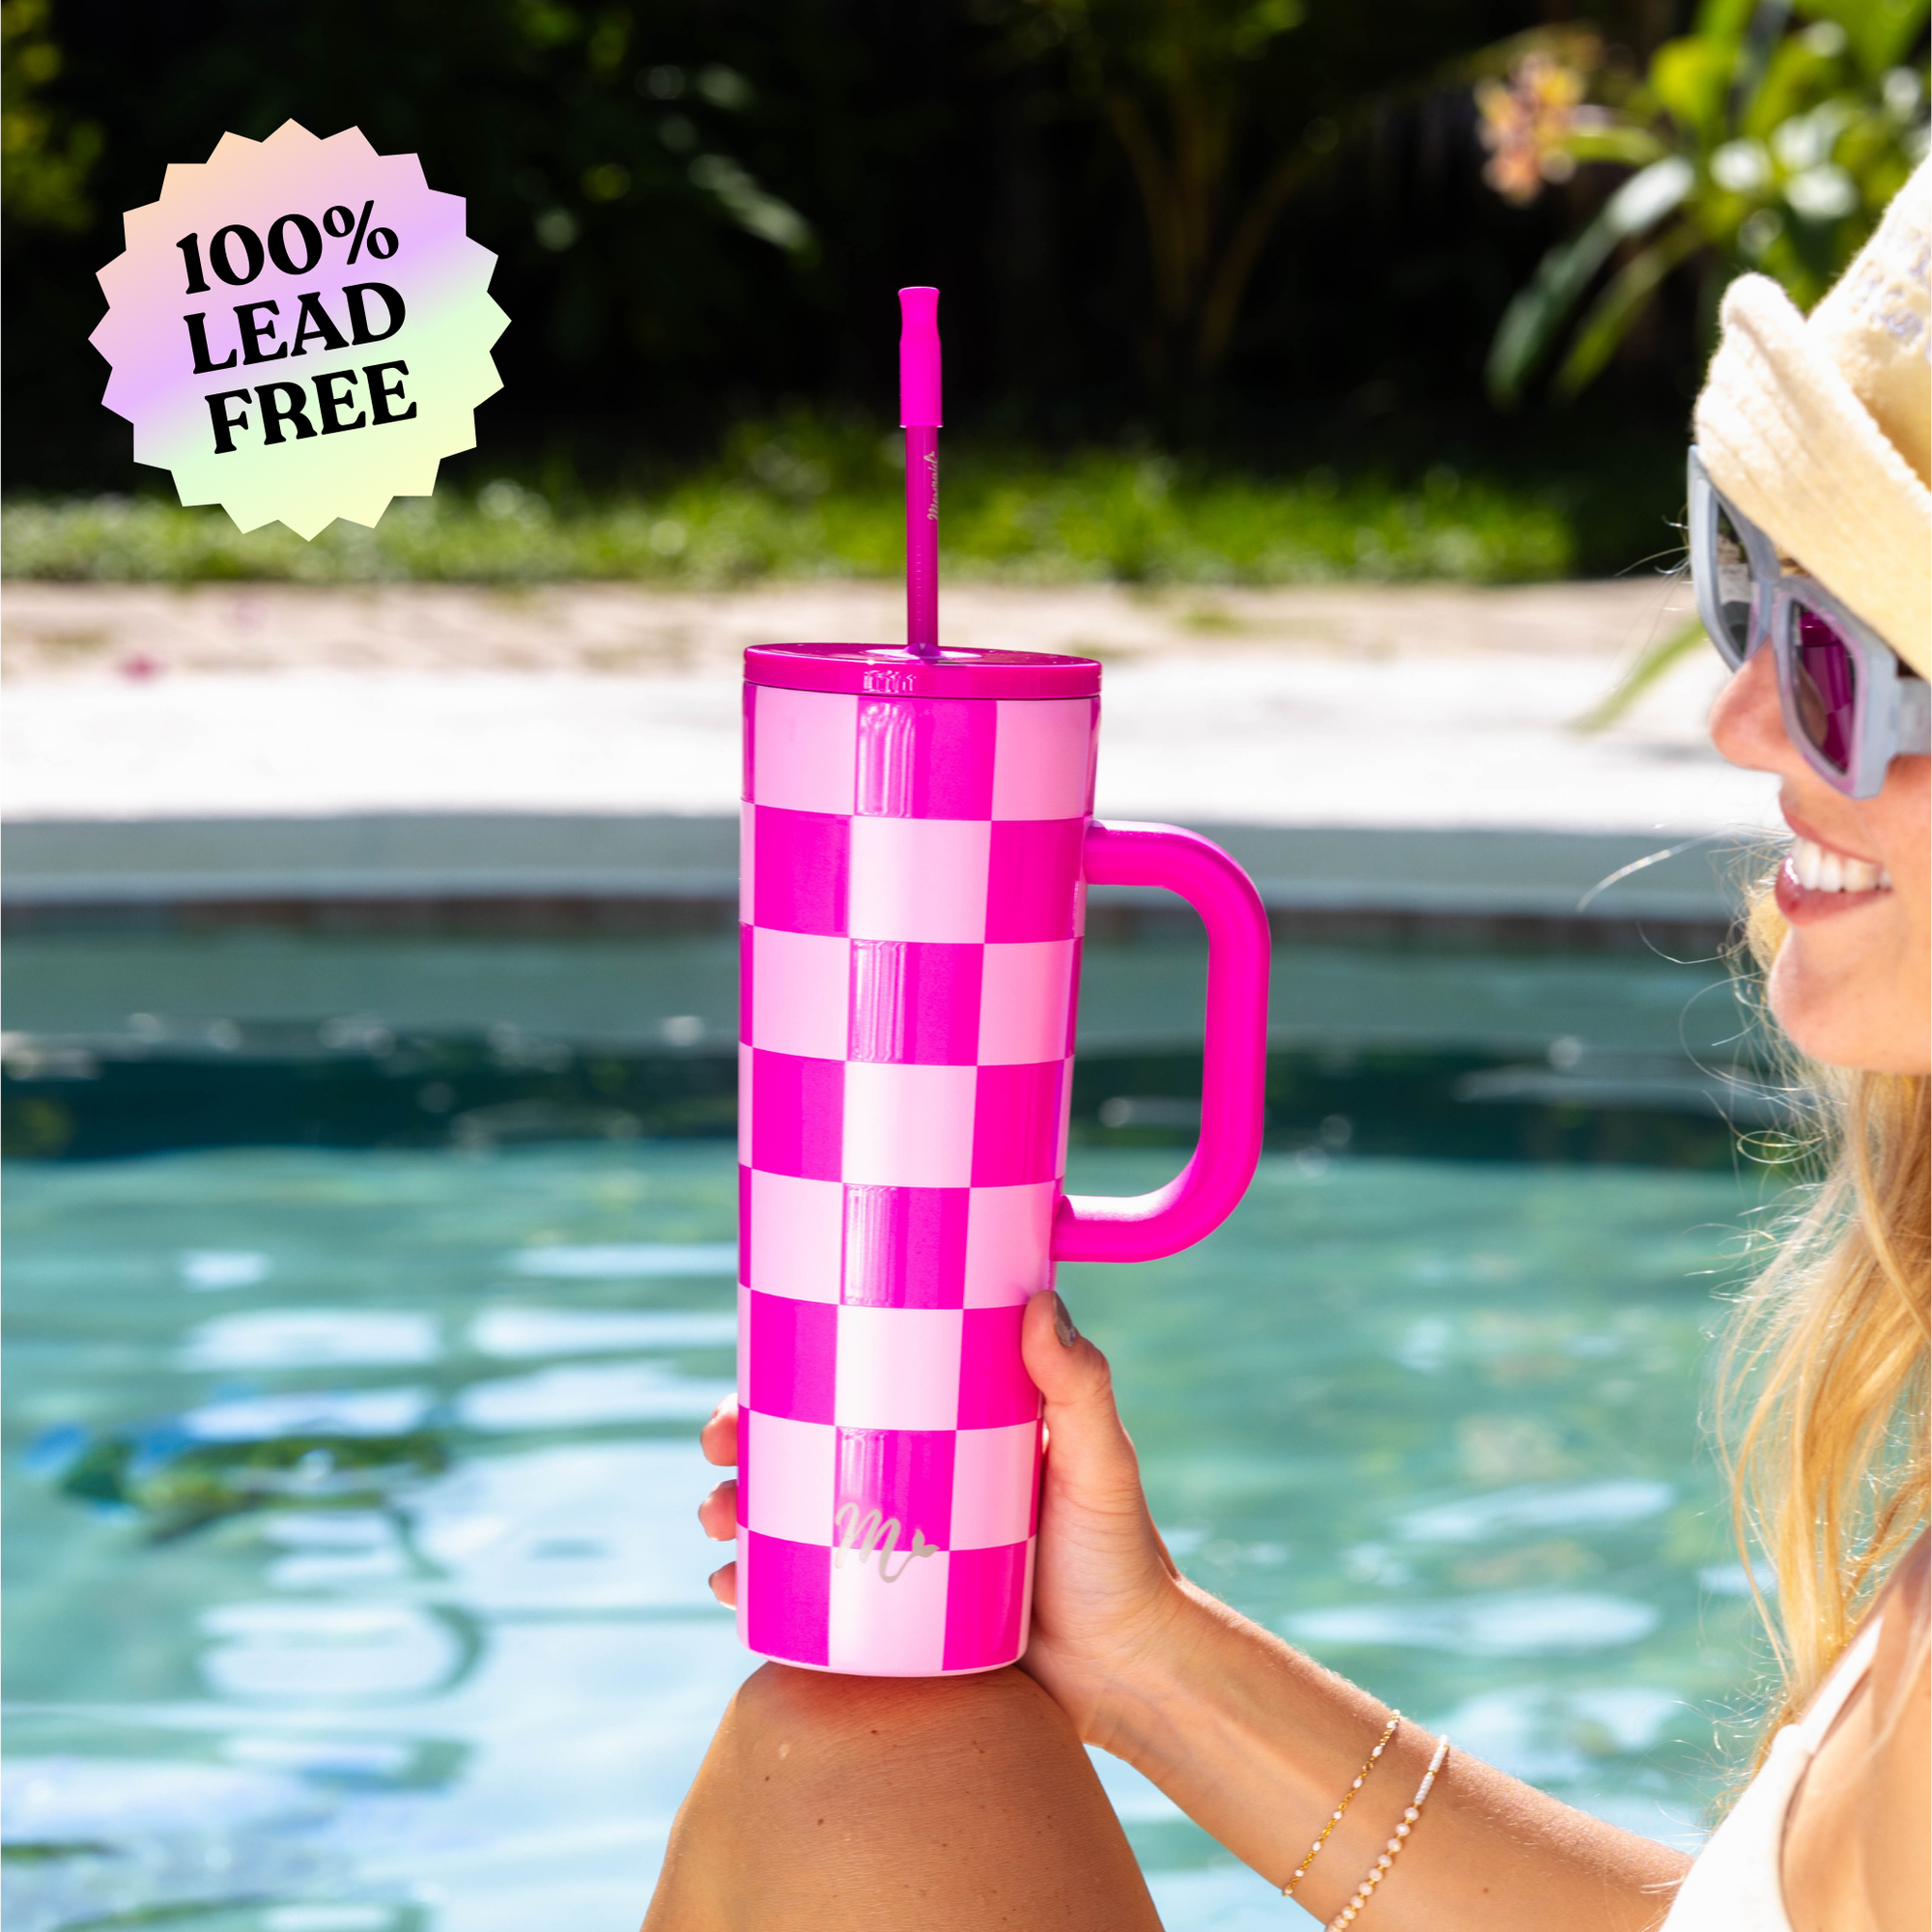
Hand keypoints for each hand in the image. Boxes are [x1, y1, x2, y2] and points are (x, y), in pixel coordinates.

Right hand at [693, 1290, 1194, 1739]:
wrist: (1131, 1673)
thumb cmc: (1122, 1555)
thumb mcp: (1099, 1462)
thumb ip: (1081, 1387)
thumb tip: (1039, 1301)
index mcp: (943, 1425)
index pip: (850, 1383)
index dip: (783, 1378)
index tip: (742, 1379)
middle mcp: (908, 1478)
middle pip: (800, 1446)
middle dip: (738, 1446)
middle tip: (717, 1455)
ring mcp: (893, 1546)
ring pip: (789, 1519)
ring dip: (735, 1512)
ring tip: (718, 1528)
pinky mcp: (890, 1614)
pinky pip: (807, 1594)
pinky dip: (760, 1589)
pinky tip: (731, 1591)